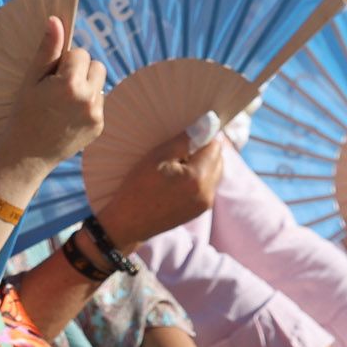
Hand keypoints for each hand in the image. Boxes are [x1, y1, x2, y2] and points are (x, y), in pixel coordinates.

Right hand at [0, 19, 104, 173]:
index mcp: (70, 84)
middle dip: (80, 70)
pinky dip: (86, 104)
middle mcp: (88, 98)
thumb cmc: (23, 113)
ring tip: (63, 102)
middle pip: (96, 65)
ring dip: (86, 86)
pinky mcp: (100, 127)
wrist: (26, 155)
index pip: (80, 53)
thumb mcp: (30, 80)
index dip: (64, 61)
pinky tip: (67, 116)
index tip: (50, 77)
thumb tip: (56, 20)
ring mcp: (97, 115)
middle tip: (58, 87)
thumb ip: (48, 50)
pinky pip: (98, 103)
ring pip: (99, 84)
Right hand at [93, 129, 223, 248]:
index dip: (201, 137)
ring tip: (175, 167)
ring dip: (200, 165)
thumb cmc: (138, 187)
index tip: (183, 138)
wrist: (128, 223)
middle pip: (218, 160)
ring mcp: (205, 204)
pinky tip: (176, 181)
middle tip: (176, 152)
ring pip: (214, 173)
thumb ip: (185, 140)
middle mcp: (207, 193)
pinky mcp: (199, 211)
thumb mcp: (157, 157)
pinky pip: (207, 186)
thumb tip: (208, 122)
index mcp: (198, 178)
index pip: (214, 146)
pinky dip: (197, 178)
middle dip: (202, 151)